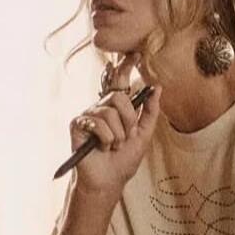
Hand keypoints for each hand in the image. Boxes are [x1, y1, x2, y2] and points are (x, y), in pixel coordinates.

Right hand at [71, 53, 161, 195]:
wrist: (109, 180)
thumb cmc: (124, 160)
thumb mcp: (143, 135)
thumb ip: (150, 112)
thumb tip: (157, 87)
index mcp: (116, 108)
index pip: (120, 82)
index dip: (126, 66)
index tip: (136, 54)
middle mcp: (101, 107)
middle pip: (119, 97)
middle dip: (128, 121)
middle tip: (125, 138)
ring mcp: (88, 115)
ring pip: (109, 113)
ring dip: (117, 135)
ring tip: (112, 146)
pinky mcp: (77, 124)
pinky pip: (97, 123)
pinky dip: (105, 138)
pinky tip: (101, 147)